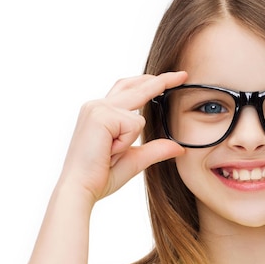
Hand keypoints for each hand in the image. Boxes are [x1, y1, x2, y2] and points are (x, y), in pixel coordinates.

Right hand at [58, 71, 186, 203]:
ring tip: (109, 154)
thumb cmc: (100, 176)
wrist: (80, 188)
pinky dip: (126, 143)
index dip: (150, 82)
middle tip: (184, 75)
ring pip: (138, 117)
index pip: (129, 89)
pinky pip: (133, 125)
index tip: (173, 77)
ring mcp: (97, 108)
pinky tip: (108, 151)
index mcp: (101, 113)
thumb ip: (156, 150)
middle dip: (162, 81)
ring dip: (129, 141)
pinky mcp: (100, 115)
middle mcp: (97, 106)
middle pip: (135, 87)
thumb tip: (180, 148)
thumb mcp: (134, 160)